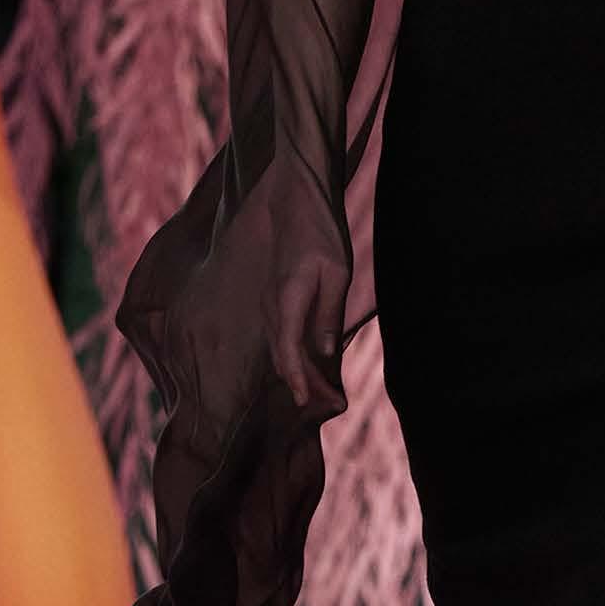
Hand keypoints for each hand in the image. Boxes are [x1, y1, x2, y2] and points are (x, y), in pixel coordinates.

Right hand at [261, 233, 350, 411]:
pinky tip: (308, 362)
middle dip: (302, 383)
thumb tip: (326, 351)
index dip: (298, 380)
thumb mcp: (336, 272)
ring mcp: (269, 302)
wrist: (293, 201)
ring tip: (321, 391)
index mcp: (287, 301)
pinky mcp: (273, 298)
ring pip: (280, 346)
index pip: (289, 352)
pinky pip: (280, 334)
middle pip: (283, 355)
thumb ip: (329, 312)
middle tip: (327, 404)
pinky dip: (293, 353)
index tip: (305, 403)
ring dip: (298, 371)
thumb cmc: (319, 232)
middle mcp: (272, 306)